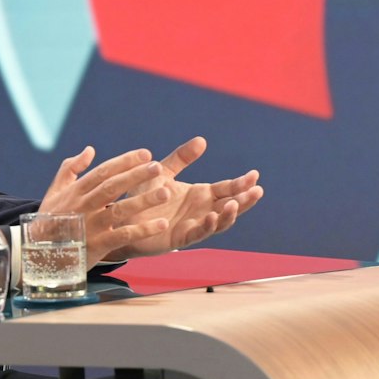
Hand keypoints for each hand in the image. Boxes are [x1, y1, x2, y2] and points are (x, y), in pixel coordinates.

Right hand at [35, 146, 171, 266]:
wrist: (36, 254)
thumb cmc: (49, 220)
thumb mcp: (55, 192)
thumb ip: (71, 168)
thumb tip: (90, 149)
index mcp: (76, 191)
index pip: (103, 171)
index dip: (125, 162)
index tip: (146, 153)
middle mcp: (84, 206)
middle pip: (112, 187)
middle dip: (136, 175)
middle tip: (158, 166)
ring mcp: (91, 226)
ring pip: (119, 210)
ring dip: (143, 200)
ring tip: (166, 192)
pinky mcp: (97, 245)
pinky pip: (123, 236)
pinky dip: (142, 230)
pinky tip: (161, 224)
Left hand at [101, 137, 263, 261]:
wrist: (121, 217)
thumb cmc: (143, 195)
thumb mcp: (163, 172)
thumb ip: (181, 158)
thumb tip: (202, 140)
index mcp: (201, 194)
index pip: (227, 188)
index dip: (242, 183)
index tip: (255, 175)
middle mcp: (202, 210)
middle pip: (230, 206)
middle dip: (244, 199)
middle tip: (257, 190)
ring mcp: (194, 225)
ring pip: (219, 222)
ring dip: (229, 215)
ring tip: (236, 204)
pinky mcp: (180, 238)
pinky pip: (198, 233)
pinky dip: (207, 227)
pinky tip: (212, 217)